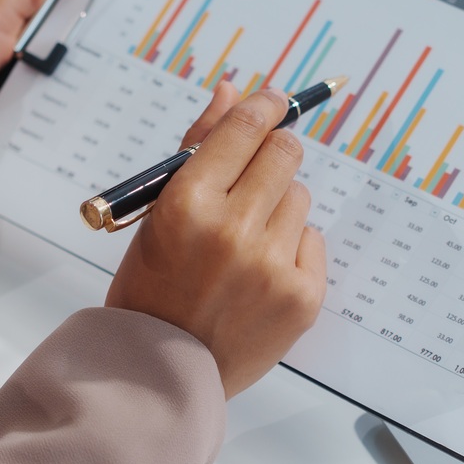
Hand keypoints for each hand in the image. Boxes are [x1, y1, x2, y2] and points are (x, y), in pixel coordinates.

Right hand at [106, 83, 327, 397]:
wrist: (159, 372)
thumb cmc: (151, 285)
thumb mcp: (157, 212)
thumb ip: (198, 148)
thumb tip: (233, 91)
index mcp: (187, 203)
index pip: (244, 128)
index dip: (263, 107)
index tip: (272, 101)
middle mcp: (233, 229)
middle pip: (284, 154)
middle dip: (274, 153)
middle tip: (258, 172)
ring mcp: (272, 265)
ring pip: (299, 197)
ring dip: (278, 207)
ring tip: (245, 242)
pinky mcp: (302, 296)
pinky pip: (312, 241)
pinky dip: (290, 249)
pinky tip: (259, 274)